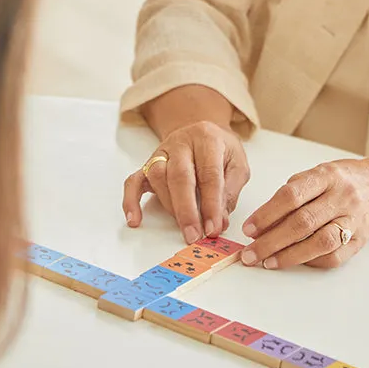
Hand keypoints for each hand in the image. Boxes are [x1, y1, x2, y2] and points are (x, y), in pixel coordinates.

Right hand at [122, 121, 249, 242]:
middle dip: (187, 210)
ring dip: (169, 205)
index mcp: (207, 139)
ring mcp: (161, 152)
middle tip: (194, 235)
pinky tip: (135, 219)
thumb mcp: (237, 164)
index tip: (213, 228)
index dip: (211, 204)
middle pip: (179, 175)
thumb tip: (219, 221)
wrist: (202, 132)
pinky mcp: (147, 163)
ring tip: (181, 226)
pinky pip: (134, 181)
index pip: (209, 174)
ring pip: (157, 176)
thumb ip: (230, 192)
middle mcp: (181, 142)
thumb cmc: (221, 150)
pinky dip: (131, 201)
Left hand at [239, 158, 368, 269]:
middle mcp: (342, 197)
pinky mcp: (360, 241)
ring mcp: (353, 220)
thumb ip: (291, 194)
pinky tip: (293, 262)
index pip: (292, 195)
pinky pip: (334, 257)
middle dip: (271, 241)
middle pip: (303, 222)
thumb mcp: (316, 175)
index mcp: (327, 176)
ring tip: (267, 262)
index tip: (248, 229)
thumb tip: (261, 223)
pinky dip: (310, 262)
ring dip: (289, 256)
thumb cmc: (341, 180)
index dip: (267, 214)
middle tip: (250, 253)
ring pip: (320, 242)